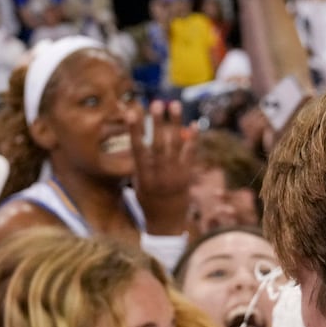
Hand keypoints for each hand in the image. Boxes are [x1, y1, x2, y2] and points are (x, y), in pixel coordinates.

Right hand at [132, 100, 194, 235]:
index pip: (137, 149)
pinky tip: (194, 123)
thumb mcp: (138, 184)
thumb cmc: (148, 202)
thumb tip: (142, 139)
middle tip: (157, 103)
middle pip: (158, 144)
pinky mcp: (187, 176)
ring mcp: (174, 175)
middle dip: (157, 122)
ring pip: (175, 145)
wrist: (166, 224)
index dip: (134, 130)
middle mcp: (158, 174)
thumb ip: (141, 163)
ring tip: (175, 104)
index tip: (132, 113)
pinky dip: (192, 138)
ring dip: (175, 123)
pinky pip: (191, 153)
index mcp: (142, 176)